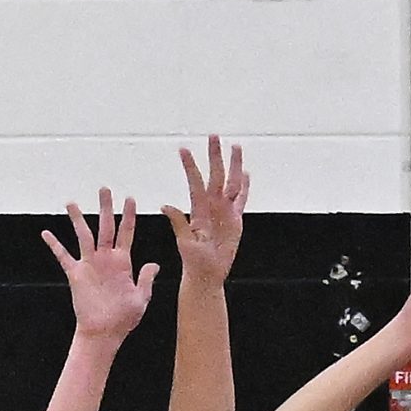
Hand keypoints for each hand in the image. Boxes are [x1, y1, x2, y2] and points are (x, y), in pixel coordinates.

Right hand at [42, 188, 159, 342]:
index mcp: (123, 262)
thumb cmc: (123, 319)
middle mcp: (105, 259)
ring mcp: (90, 265)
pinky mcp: (76, 274)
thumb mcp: (141, 298)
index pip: (126, 233)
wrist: (104, 334)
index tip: (130, 198)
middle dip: (105, 208)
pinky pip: (63, 256)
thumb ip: (146, 280)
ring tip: (71, 202)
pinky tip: (46, 233)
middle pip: (105, 227)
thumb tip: (154, 264)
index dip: (128, 216)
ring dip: (78, 219)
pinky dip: (54, 245)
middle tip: (104, 189)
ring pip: (84, 235)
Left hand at [164, 136, 248, 286]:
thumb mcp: (184, 243)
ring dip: (233, 165)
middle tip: (213, 136)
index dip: (190, 166)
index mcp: (199, 210)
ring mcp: (224, 211)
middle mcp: (212, 206)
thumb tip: (165, 206)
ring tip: (234, 147)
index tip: (183, 149)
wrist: (207, 274)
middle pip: (215, 175)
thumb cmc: (194, 262)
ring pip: (231, 182)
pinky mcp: (235, 220)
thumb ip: (178, 223)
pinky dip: (245, 187)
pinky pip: (241, 199)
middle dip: (215, 156)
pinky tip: (245, 173)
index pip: (195, 182)